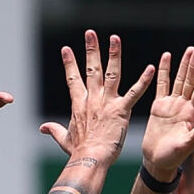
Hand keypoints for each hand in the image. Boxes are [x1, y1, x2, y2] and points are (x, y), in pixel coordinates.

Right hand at [40, 31, 154, 166]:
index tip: (66, 49)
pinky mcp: (121, 110)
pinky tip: (151, 68)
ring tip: (114, 38)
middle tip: (90, 33)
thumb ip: (54, 130)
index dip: (70, 63)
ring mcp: (107, 103)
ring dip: (113, 55)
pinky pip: (134, 93)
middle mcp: (92, 99)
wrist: (89, 159)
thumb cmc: (78, 152)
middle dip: (91, 50)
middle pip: (91, 69)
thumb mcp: (64, 139)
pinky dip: (143, 81)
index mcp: (79, 104)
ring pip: (111, 73)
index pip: (72, 78)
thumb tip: (42, 128)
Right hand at [140, 47, 193, 180]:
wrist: (157, 160)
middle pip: (191, 82)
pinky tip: (166, 57)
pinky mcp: (159, 105)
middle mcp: (184, 107)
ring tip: (189, 50)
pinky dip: (164, 71)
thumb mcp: (185, 147)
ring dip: (184, 65)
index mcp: (192, 115)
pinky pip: (162, 84)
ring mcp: (172, 105)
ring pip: (179, 80)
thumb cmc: (172, 157)